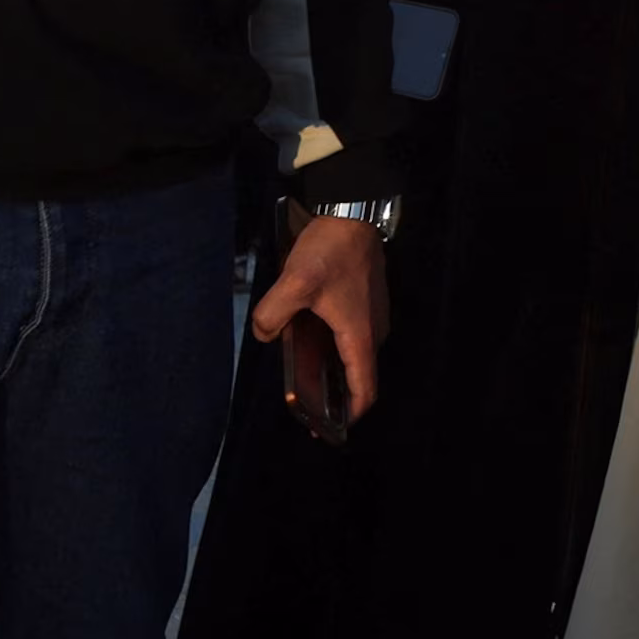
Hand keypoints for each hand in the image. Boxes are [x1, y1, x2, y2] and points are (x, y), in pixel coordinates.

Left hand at [251, 212, 388, 423]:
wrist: (353, 211)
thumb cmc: (330, 251)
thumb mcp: (295, 282)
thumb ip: (273, 314)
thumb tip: (265, 335)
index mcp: (360, 337)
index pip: (364, 391)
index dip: (349, 416)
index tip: (326, 427)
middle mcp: (373, 332)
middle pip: (360, 376)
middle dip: (336, 395)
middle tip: (305, 400)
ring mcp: (373, 315)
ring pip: (356, 355)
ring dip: (334, 369)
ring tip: (304, 370)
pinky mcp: (368, 301)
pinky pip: (354, 335)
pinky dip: (337, 347)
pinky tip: (312, 337)